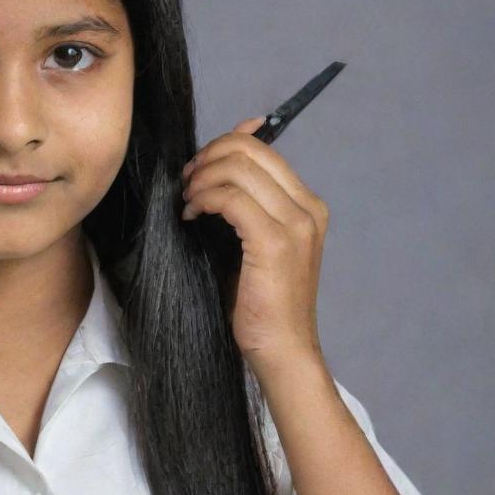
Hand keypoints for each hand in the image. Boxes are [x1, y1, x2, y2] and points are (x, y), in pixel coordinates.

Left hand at [179, 115, 328, 371]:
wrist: (282, 348)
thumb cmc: (261, 303)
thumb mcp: (252, 243)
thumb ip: (242, 204)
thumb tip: (214, 167)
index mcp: (307, 204)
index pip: (262, 148)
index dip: (222, 146)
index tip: (197, 168)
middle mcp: (307, 207)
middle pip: (248, 150)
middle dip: (207, 158)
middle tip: (186, 183)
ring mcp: (295, 223)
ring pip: (238, 168)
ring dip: (201, 179)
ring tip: (187, 202)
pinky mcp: (274, 242)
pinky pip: (230, 198)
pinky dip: (203, 199)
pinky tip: (191, 216)